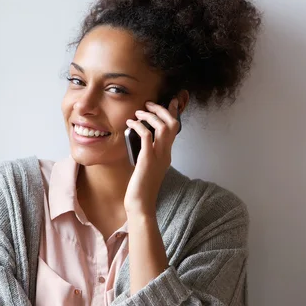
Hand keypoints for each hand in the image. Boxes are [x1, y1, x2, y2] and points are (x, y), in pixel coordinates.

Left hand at [124, 98, 180, 214]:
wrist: (140, 203)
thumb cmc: (141, 187)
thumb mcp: (147, 166)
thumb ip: (147, 153)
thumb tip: (140, 139)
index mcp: (166, 154)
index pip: (175, 129)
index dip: (174, 113)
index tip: (171, 101)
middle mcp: (165, 153)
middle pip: (172, 124)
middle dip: (162, 110)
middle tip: (150, 104)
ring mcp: (158, 156)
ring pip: (163, 127)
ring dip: (151, 116)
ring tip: (139, 113)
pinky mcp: (147, 160)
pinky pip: (147, 137)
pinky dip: (139, 126)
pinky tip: (131, 124)